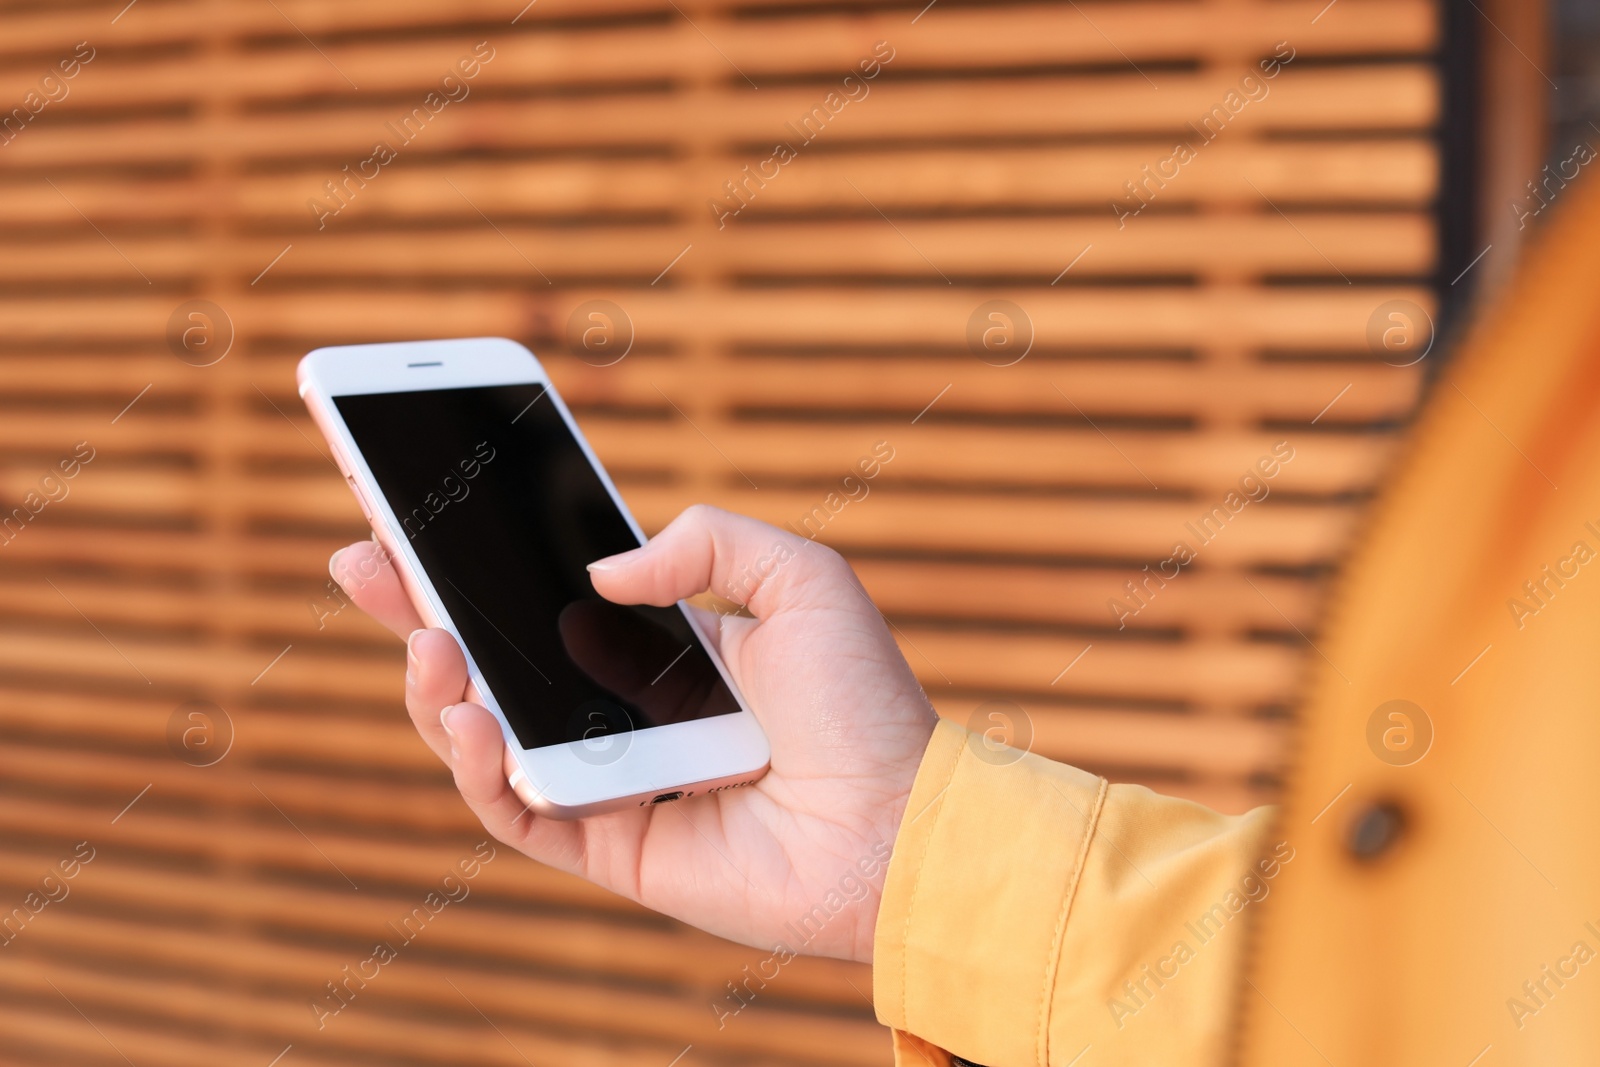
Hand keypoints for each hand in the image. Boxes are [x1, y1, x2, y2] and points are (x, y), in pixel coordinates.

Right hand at [330, 504, 937, 962]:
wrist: (898, 823)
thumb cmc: (863, 704)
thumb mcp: (801, 580)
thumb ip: (706, 540)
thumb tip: (601, 571)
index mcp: (662, 647)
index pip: (547, 598)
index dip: (482, 563)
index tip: (419, 515)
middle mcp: (625, 711)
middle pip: (496, 659)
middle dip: (420, 610)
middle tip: (364, 562)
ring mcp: (610, 779)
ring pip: (488, 736)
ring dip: (438, 689)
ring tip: (430, 644)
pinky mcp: (607, 846)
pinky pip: (516, 812)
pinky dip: (477, 770)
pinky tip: (469, 719)